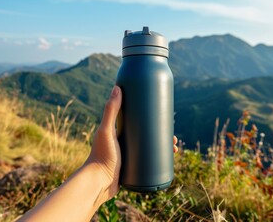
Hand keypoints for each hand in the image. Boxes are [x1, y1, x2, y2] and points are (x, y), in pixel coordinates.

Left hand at [85, 86, 178, 200]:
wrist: (98, 183)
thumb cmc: (101, 156)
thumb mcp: (107, 131)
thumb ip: (111, 110)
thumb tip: (117, 88)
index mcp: (118, 130)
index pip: (138, 119)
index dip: (153, 117)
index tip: (165, 116)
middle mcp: (123, 141)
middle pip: (147, 134)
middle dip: (162, 134)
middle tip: (173, 136)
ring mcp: (128, 154)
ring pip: (149, 147)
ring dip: (163, 147)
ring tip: (174, 149)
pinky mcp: (131, 167)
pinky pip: (147, 160)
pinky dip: (158, 159)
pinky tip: (167, 160)